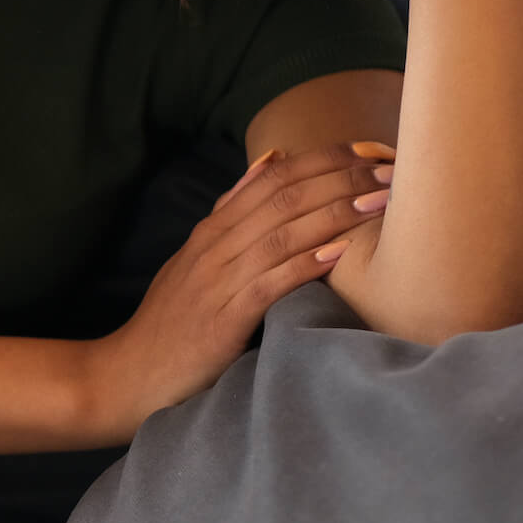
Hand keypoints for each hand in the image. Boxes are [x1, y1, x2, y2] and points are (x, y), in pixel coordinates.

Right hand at [81, 143, 395, 443]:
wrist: (131, 371)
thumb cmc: (176, 319)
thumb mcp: (199, 258)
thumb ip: (235, 212)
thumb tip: (274, 160)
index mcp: (213, 229)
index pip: (272, 177)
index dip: (323, 158)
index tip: (371, 150)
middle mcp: (215, 245)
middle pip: (282, 197)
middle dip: (340, 178)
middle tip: (391, 169)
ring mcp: (217, 280)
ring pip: (280, 232)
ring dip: (334, 213)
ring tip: (380, 201)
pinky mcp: (223, 318)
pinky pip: (268, 283)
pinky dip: (303, 264)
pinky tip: (338, 253)